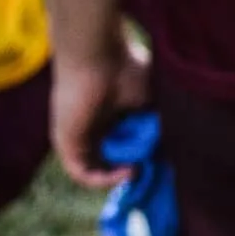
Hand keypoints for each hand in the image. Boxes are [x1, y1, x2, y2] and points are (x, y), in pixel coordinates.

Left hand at [49, 31, 148, 188]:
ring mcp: (77, 136)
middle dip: (131, 171)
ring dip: (118, 178)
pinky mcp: (65, 143)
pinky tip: (125, 172)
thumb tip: (169, 148)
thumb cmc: (125, 69)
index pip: (123, 146)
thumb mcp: (150, 101)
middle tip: (150, 171)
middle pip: (110, 161)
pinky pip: (81, 173)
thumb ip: (156, 125)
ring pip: (96, 170)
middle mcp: (92, 127)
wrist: (98, 55)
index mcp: (110, 115)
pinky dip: (103, 180)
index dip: (142, 157)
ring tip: (137, 171)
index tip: (160, 161)